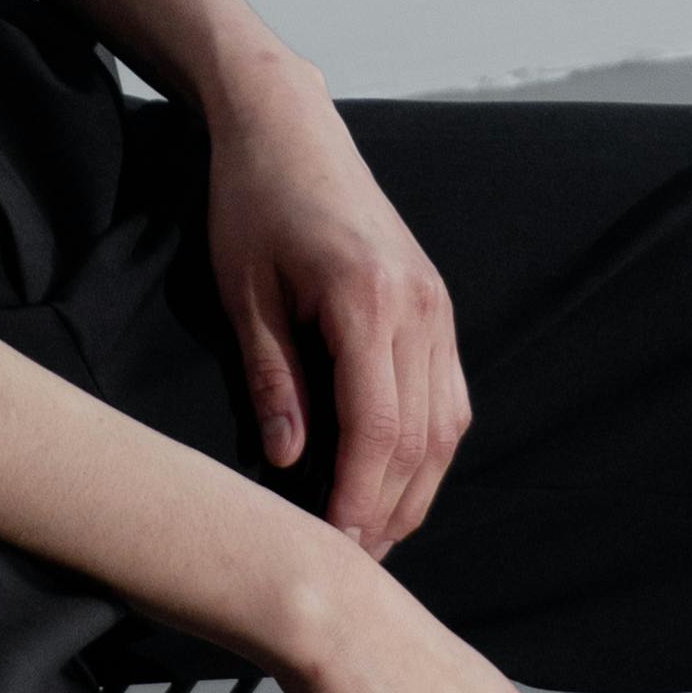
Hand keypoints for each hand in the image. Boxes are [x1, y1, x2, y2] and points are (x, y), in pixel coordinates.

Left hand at [205, 53, 468, 552]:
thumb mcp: (242, 291)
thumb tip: (288, 463)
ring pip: (447, 424)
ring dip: (417, 488)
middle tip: (355, 566)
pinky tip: (398, 478)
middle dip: (392, 510)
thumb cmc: (251, 202)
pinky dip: (429, 447)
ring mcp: (437, 306)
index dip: (360, 499)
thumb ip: (270, 379)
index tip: (337, 549)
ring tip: (376, 537)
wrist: (289, 127)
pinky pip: (449, 395)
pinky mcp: (436, 306)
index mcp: (368, 301)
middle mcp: (418, 308)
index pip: (378, 429)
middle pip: (423, 439)